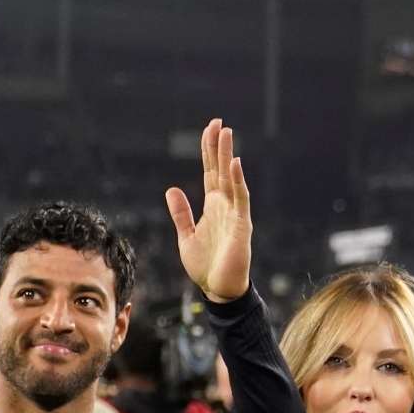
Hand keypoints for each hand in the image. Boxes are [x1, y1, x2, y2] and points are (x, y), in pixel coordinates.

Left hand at [166, 120, 252, 302]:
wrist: (219, 290)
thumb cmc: (205, 267)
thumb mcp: (186, 236)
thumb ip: (181, 213)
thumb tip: (172, 189)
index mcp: (212, 206)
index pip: (210, 172)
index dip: (208, 151)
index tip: (209, 129)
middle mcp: (225, 205)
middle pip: (220, 169)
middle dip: (218, 146)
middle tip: (217, 122)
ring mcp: (235, 213)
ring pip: (231, 178)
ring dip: (228, 156)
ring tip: (226, 133)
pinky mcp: (242, 225)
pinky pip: (240, 198)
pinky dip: (237, 181)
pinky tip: (234, 164)